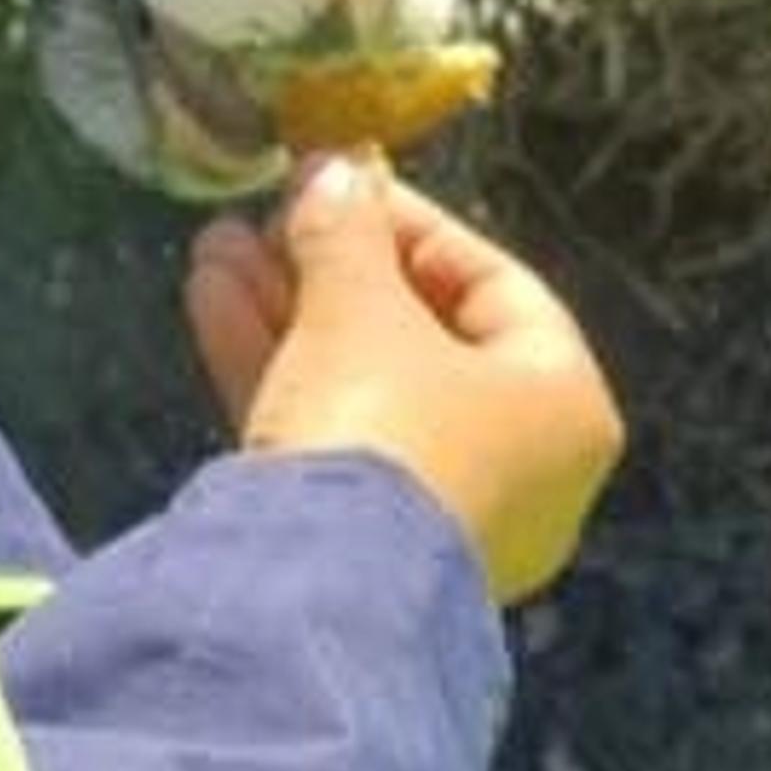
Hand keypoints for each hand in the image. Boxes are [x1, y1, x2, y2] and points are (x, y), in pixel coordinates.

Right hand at [184, 155, 624, 605]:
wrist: (316, 597)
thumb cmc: (379, 427)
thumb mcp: (357, 310)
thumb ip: (345, 233)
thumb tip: (330, 173)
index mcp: (560, 402)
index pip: (493, 284)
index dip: (411, 224)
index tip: (340, 184)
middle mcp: (520, 464)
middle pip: (418, 334)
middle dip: (329, 267)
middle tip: (267, 216)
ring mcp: (443, 513)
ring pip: (360, 383)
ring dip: (287, 310)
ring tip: (215, 244)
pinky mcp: (369, 547)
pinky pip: (330, 435)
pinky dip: (277, 369)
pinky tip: (210, 299)